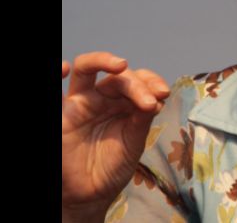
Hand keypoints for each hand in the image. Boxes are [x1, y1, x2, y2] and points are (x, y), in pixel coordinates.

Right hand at [62, 52, 170, 217]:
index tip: (163, 94)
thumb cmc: (112, 166)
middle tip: (152, 99)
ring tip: (122, 65)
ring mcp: (79, 103)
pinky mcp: (62, 114)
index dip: (151, 81)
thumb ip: (141, 119)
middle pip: (117, 75)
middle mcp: (101, 97)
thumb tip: (156, 97)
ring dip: (102, 61)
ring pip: (86, 69)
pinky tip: (64, 68)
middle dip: (137, 82)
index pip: (137, 80)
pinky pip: (53, 92)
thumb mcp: (133, 142)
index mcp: (122, 101)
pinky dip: (54, 74)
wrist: (90, 195)